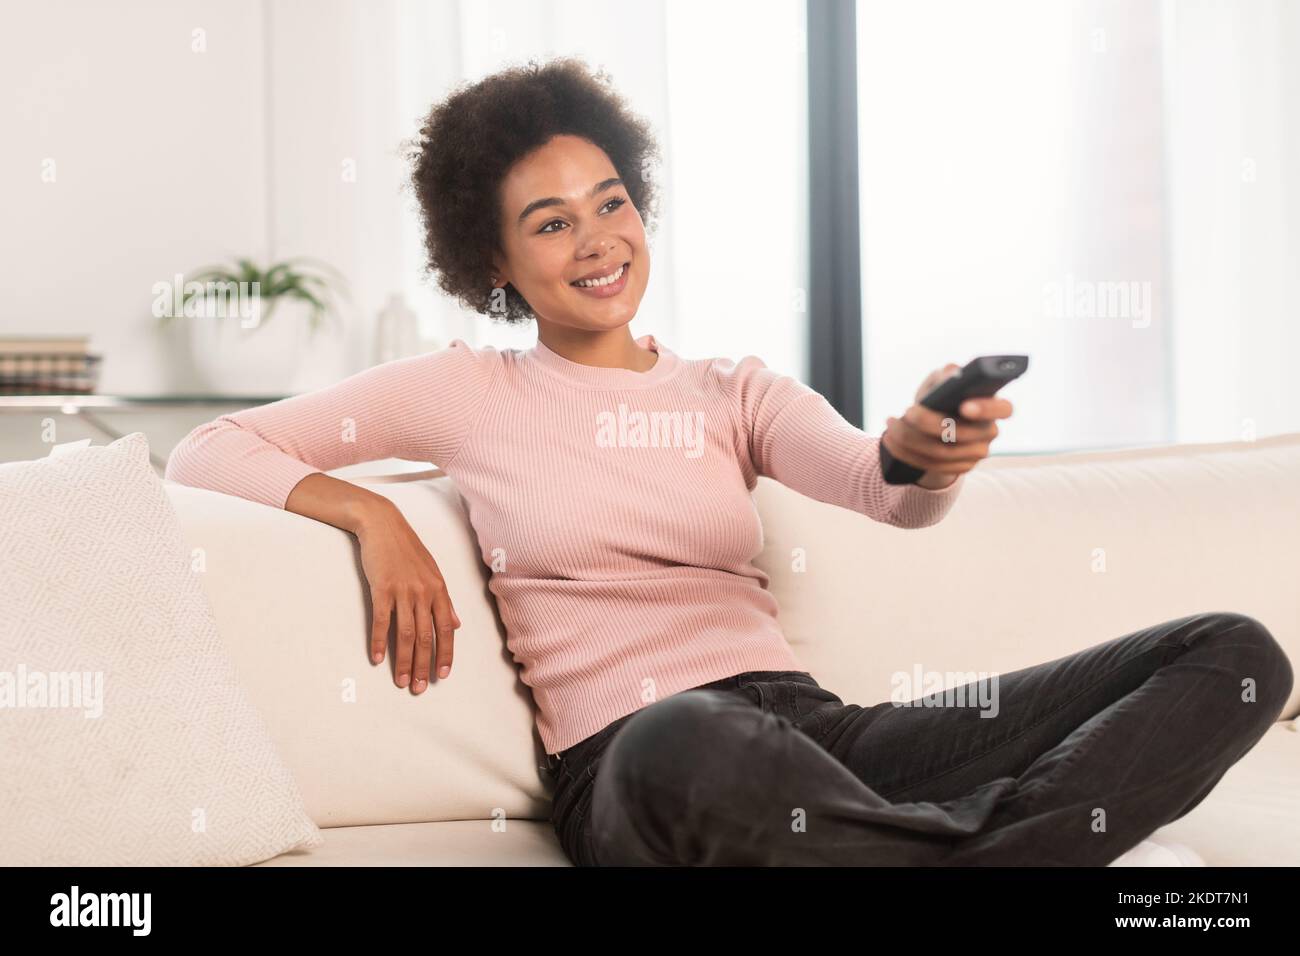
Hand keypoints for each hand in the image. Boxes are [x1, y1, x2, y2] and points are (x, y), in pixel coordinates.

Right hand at [355, 501, 461, 693]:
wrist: (383, 525)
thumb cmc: (407, 550)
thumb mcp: (432, 572)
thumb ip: (444, 600)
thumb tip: (456, 624)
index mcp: (439, 590)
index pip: (446, 629)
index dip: (445, 654)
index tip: (443, 675)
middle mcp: (424, 592)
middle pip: (427, 637)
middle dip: (425, 665)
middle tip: (421, 688)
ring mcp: (403, 590)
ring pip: (407, 634)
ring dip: (404, 661)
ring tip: (402, 681)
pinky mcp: (382, 588)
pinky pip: (382, 621)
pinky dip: (380, 641)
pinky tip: (377, 658)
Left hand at [882, 363, 1013, 488]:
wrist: (932, 424)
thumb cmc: (942, 395)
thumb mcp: (943, 380)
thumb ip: (948, 374)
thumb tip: (951, 375)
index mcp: (993, 406)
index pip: (1004, 409)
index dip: (987, 409)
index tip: (964, 406)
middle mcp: (989, 432)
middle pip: (960, 434)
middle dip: (929, 423)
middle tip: (907, 412)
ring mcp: (976, 453)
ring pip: (942, 452)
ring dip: (910, 439)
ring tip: (891, 425)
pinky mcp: (959, 468)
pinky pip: (931, 465)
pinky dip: (907, 453)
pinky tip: (890, 440)